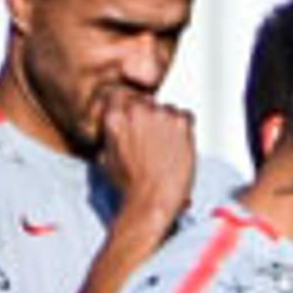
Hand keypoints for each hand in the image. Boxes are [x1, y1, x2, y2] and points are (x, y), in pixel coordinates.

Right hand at [95, 90, 199, 224]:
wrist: (153, 198)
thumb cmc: (130, 184)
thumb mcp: (106, 156)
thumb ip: (111, 134)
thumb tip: (116, 125)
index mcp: (114, 118)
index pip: (119, 95)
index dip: (127, 104)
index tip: (133, 115)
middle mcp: (136, 111)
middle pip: (144, 100)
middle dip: (148, 114)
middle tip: (152, 136)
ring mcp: (160, 115)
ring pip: (166, 107)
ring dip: (166, 121)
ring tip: (165, 145)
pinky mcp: (181, 122)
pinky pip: (185, 114)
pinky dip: (184, 126)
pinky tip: (178, 144)